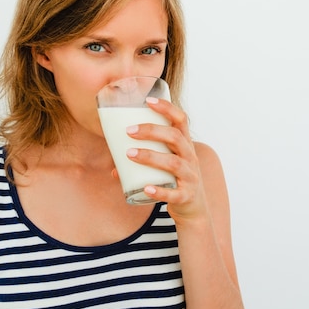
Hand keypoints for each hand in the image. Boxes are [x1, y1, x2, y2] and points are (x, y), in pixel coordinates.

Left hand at [124, 96, 208, 222]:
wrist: (194, 207)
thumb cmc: (175, 178)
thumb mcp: (165, 164)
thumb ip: (143, 160)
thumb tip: (114, 167)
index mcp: (185, 144)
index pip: (181, 119)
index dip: (166, 108)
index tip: (147, 100)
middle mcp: (190, 157)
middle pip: (175, 137)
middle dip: (152, 131)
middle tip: (129, 131)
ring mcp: (190, 177)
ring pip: (173, 163)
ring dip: (150, 157)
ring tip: (129, 154)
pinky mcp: (186, 196)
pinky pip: (174, 194)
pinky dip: (160, 191)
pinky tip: (146, 188)